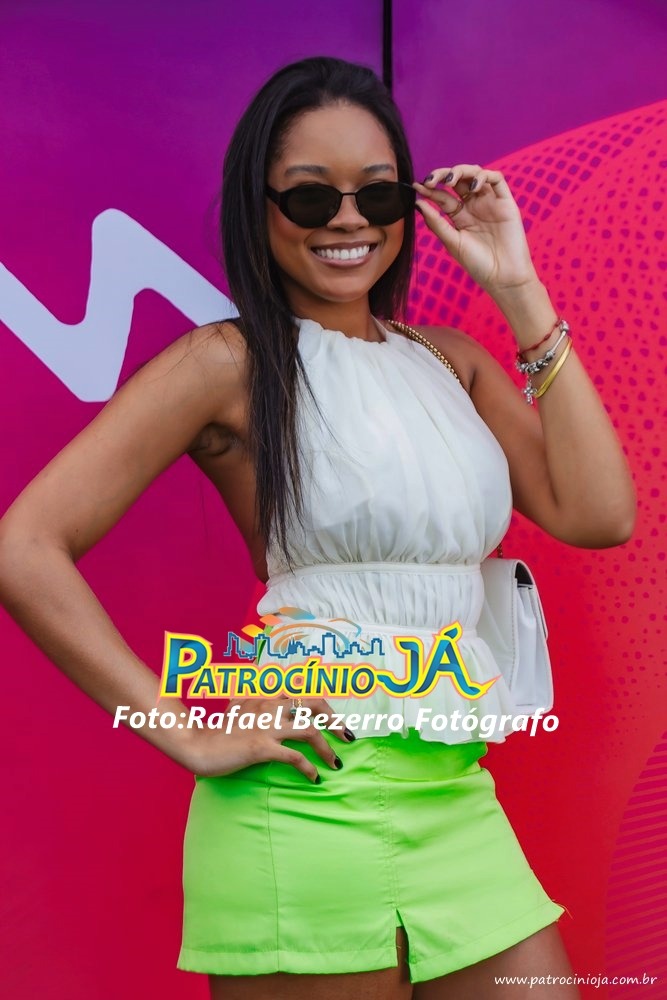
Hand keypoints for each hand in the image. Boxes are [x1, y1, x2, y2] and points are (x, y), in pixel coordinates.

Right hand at [186, 695, 352, 782]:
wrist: (198, 746)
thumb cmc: (218, 729)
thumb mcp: (237, 704)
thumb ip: (251, 695)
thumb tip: (256, 688)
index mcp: (267, 694)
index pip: (303, 691)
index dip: (325, 704)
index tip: (337, 718)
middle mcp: (270, 705)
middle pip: (314, 703)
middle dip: (336, 720)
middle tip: (348, 736)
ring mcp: (267, 725)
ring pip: (310, 731)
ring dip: (328, 748)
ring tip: (336, 763)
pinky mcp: (261, 746)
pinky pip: (294, 756)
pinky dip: (309, 768)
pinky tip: (314, 778)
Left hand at [413, 165, 539, 295]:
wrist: (502, 276)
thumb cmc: (477, 264)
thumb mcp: (452, 242)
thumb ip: (436, 222)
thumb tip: (418, 203)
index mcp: (459, 217)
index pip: (442, 197)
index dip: (430, 190)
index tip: (417, 187)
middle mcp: (474, 206)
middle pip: (457, 180)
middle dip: (442, 174)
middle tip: (431, 180)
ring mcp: (489, 202)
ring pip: (475, 174)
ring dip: (461, 171)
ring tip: (450, 181)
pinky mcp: (505, 202)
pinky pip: (496, 179)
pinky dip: (483, 176)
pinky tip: (473, 186)